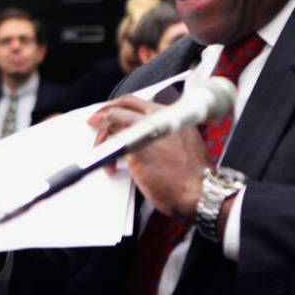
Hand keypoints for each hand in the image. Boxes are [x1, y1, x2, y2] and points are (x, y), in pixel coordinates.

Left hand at [88, 95, 209, 219]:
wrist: (201, 190)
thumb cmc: (194, 175)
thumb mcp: (185, 143)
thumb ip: (165, 134)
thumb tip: (144, 139)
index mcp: (171, 115)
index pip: (138, 103)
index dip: (120, 107)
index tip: (109, 113)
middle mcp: (158, 118)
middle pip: (122, 105)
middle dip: (103, 112)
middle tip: (93, 122)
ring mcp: (146, 130)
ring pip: (112, 120)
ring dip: (102, 136)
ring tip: (100, 151)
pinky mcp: (135, 147)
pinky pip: (111, 144)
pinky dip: (105, 155)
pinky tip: (110, 168)